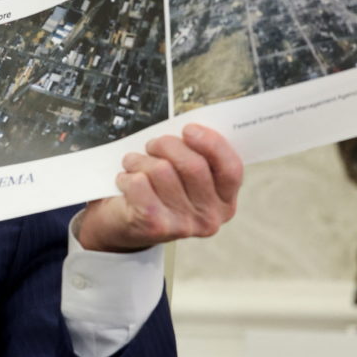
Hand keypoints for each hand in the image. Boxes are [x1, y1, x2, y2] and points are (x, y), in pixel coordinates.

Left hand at [76, 124, 242, 252]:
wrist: (126, 227)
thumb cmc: (157, 193)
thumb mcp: (184, 175)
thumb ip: (195, 154)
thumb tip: (190, 129)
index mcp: (224, 201)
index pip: (231, 168)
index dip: (212, 143)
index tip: (189, 129)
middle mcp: (210, 217)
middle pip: (194, 165)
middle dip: (167, 145)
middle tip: (153, 145)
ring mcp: (184, 225)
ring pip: (162, 171)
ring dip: (141, 160)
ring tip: (134, 164)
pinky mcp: (156, 226)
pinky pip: (140, 183)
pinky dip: (127, 176)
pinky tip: (127, 181)